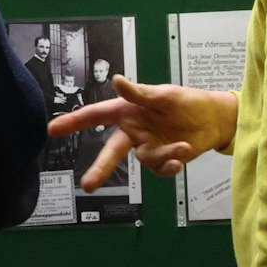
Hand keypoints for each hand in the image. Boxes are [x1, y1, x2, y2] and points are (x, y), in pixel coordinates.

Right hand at [47, 76, 238, 192]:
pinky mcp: (162, 160)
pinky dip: (170, 165)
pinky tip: (182, 154)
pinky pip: (159, 170)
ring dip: (163, 156)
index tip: (52, 129)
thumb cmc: (187, 101)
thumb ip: (139, 93)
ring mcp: (147, 147)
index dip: (73, 122)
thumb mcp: (165, 95)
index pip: (96, 116)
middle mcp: (134, 131)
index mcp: (128, 111)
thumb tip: (117, 80)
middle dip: (99, 168)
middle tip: (87, 186)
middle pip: (111, 152)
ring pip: (145, 161)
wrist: (214, 119)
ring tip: (182, 147)